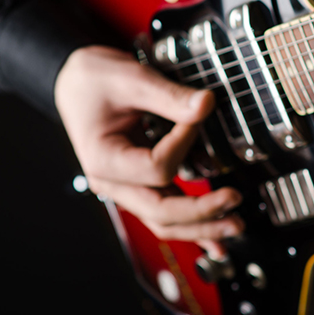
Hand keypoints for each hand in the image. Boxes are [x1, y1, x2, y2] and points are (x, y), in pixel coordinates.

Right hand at [54, 45, 242, 255]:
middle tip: (235, 199)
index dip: (184, 142)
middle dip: (202, 211)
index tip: (198, 114)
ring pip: (165, 220)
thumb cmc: (95, 80)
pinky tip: (216, 234)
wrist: (78, 81)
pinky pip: (165, 210)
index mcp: (104, 160)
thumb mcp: (131, 80)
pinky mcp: (140, 183)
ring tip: (234, 225)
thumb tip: (206, 104)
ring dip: (201, 226)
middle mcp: (113, 182)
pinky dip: (192, 222)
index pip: (157, 167)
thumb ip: (169, 95)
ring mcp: (126, 187)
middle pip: (162, 212)